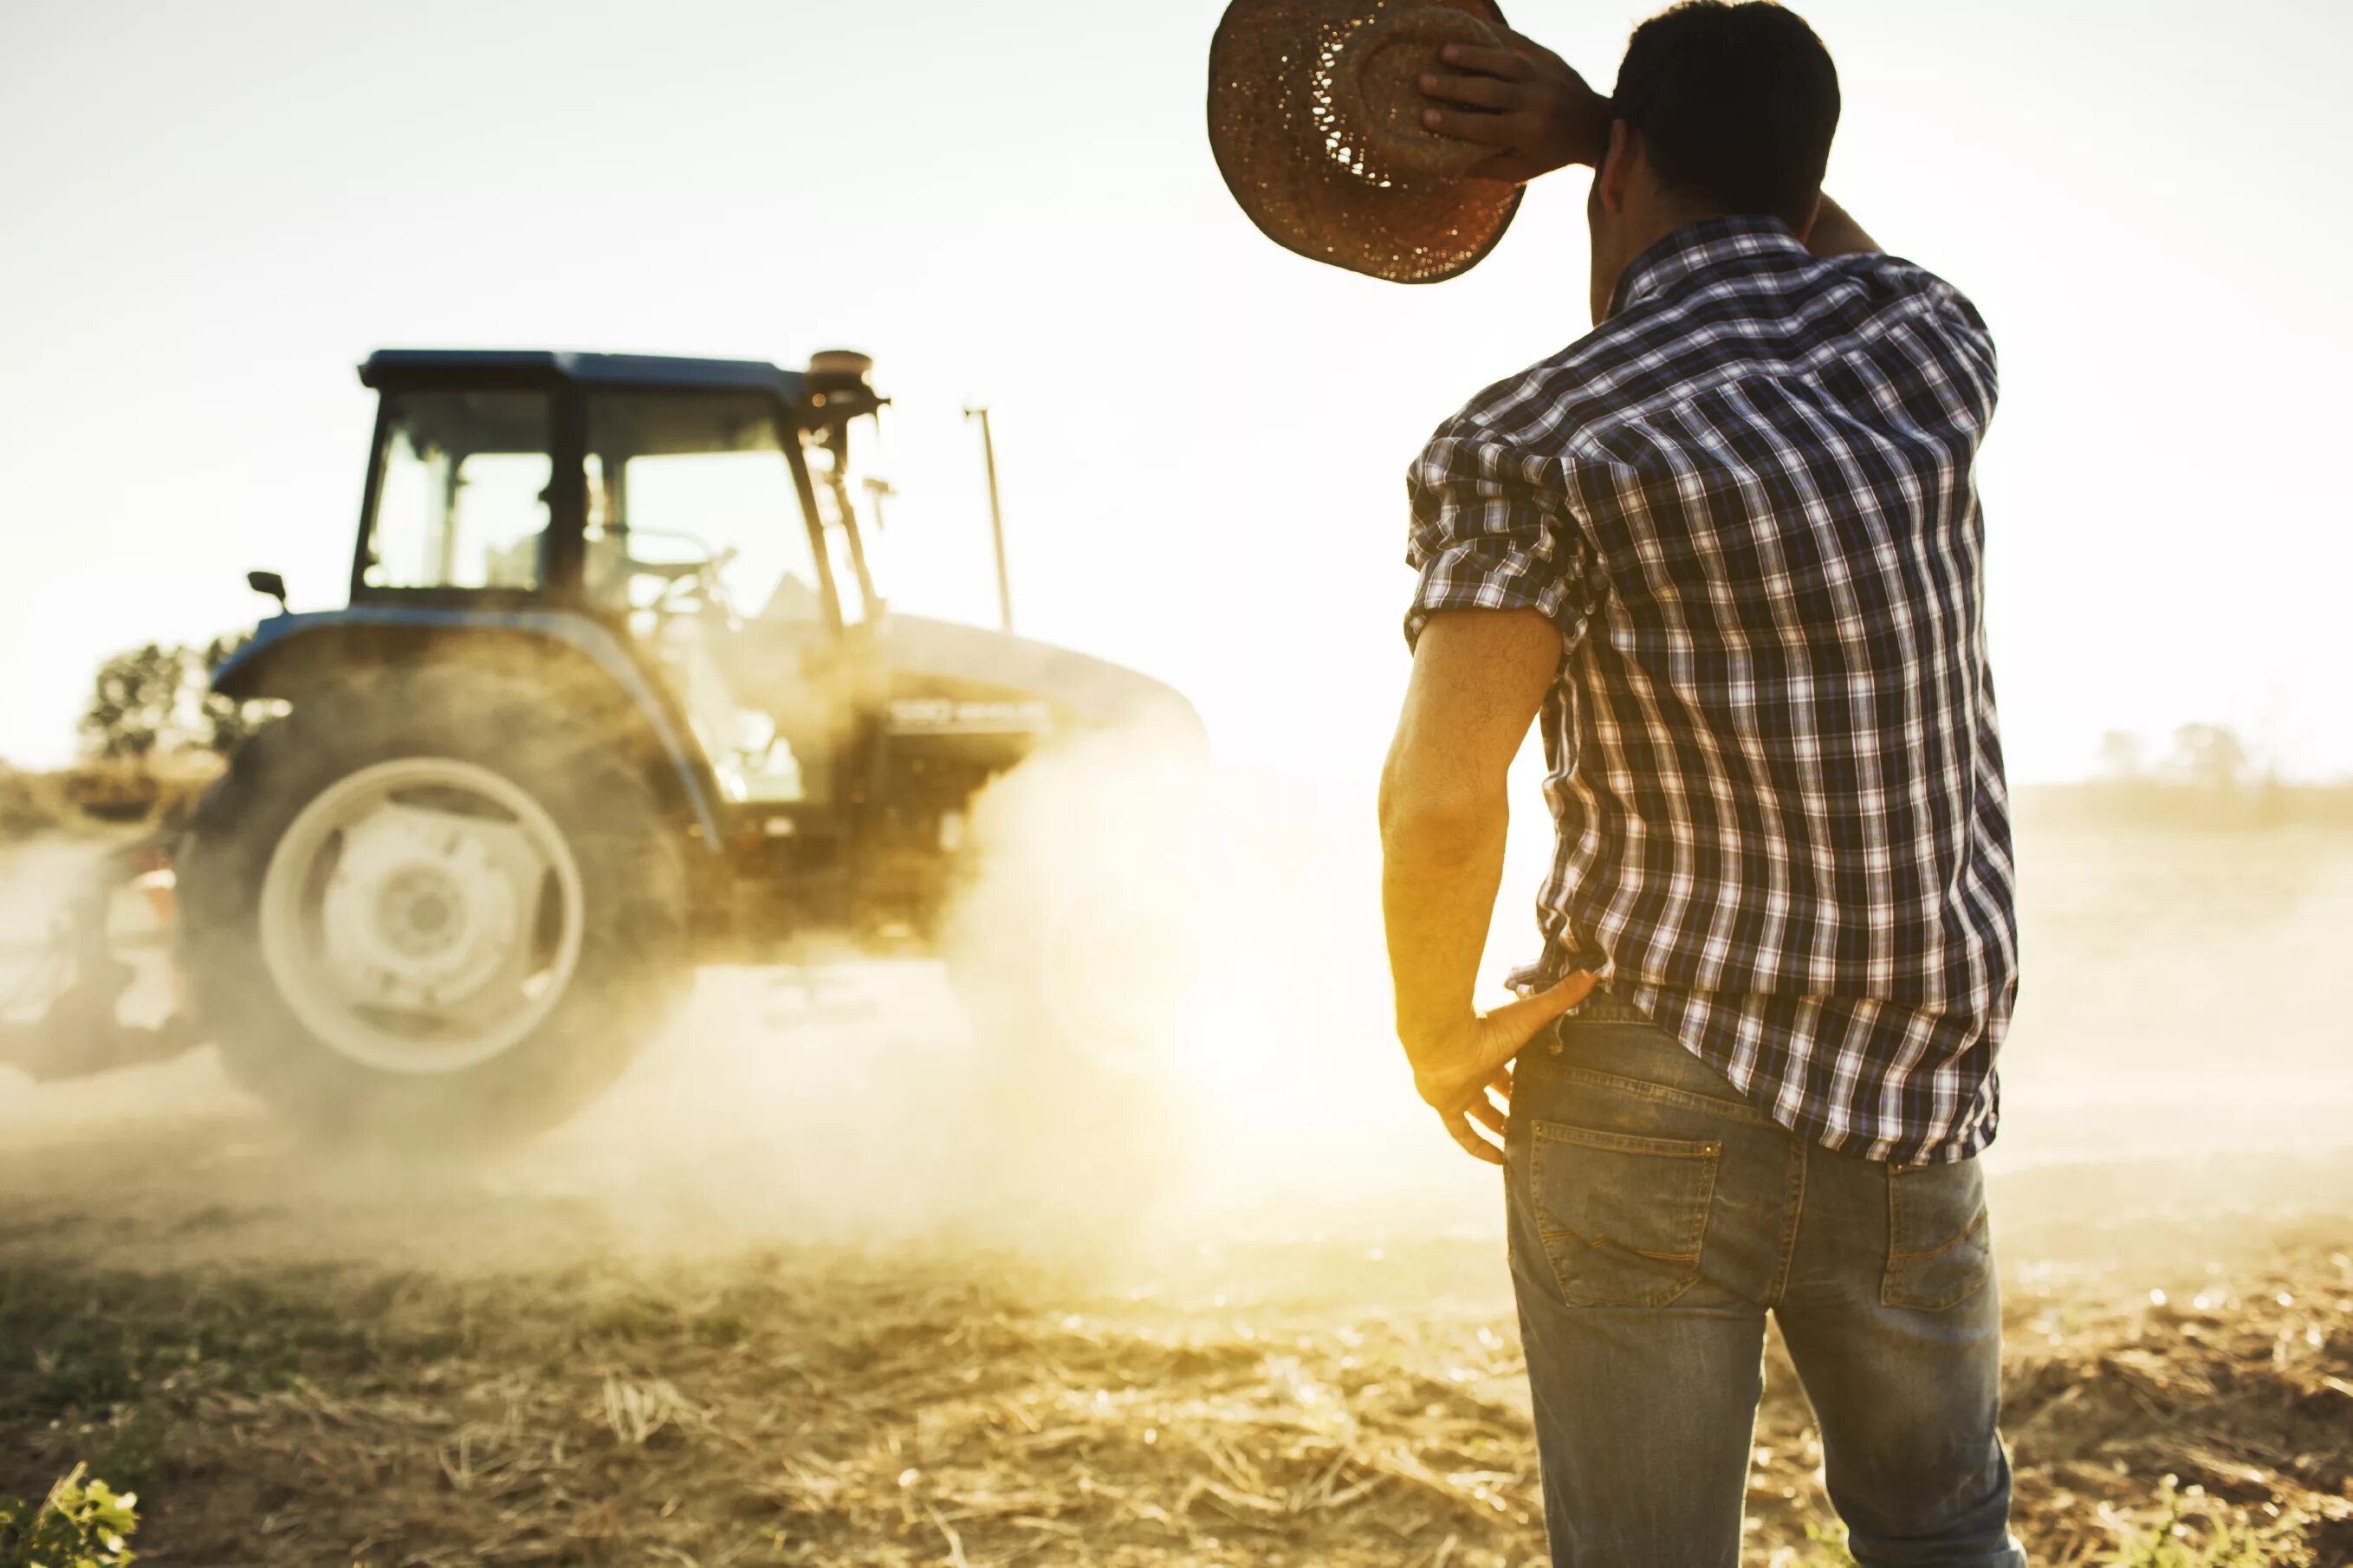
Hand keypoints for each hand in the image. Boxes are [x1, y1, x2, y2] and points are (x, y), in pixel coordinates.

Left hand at [1403, 972, 1596, 1164]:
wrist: (1443, 1040)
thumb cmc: (1486, 1025)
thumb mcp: (1531, 1014)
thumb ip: (1560, 997)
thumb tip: (1592, 973)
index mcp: (1493, 1043)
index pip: (1511, 1058)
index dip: (1526, 1069)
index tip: (1547, 1079)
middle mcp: (1475, 1066)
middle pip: (1495, 1086)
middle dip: (1513, 1099)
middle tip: (1537, 1112)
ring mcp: (1459, 1087)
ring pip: (1479, 1111)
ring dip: (1499, 1125)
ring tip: (1523, 1140)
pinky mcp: (1447, 1106)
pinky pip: (1462, 1134)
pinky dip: (1478, 1148)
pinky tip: (1499, 1162)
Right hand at [1416, 30, 1610, 183]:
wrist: (1597, 125)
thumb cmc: (1551, 153)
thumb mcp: (1523, 170)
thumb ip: (1488, 167)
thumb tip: (1446, 163)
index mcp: (1527, 133)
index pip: (1483, 127)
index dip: (1453, 123)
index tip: (1424, 118)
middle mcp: (1535, 102)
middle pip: (1489, 91)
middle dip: (1454, 86)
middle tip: (1421, 81)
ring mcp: (1542, 75)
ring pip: (1503, 62)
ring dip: (1472, 55)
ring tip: (1442, 50)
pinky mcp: (1546, 56)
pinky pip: (1517, 41)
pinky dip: (1492, 34)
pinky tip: (1468, 28)